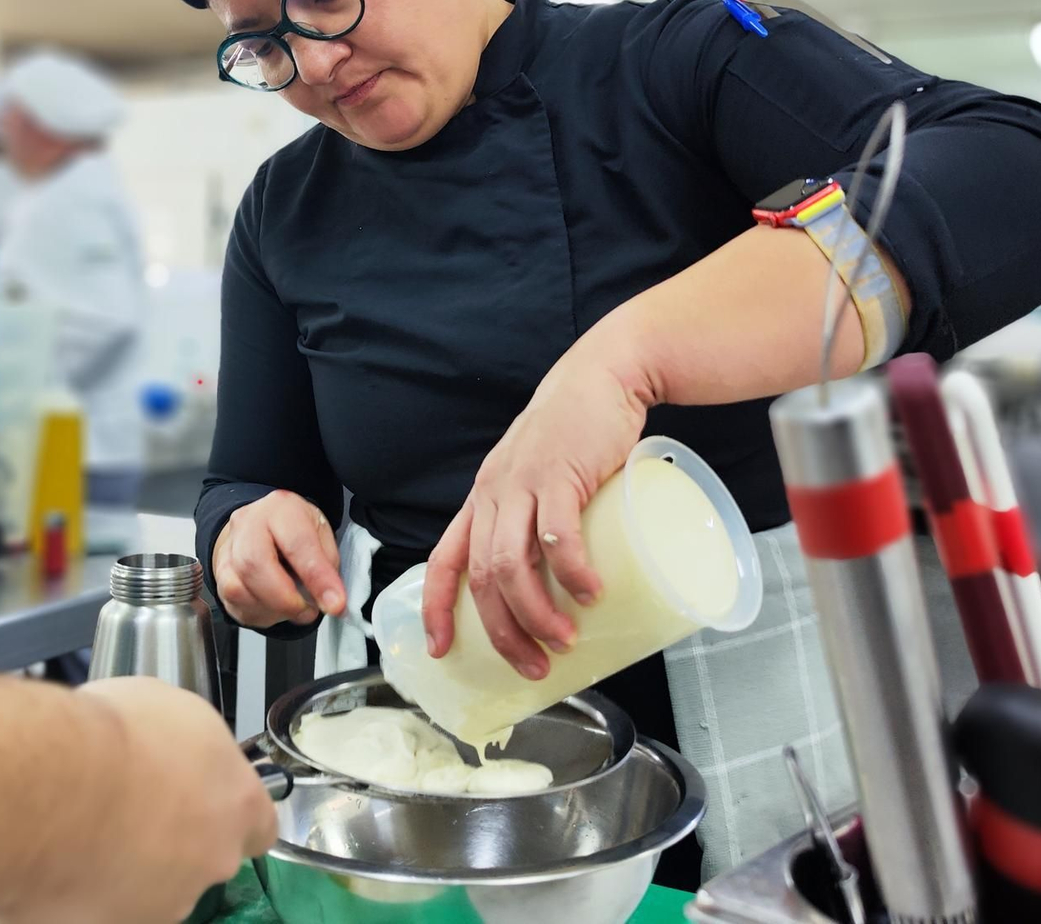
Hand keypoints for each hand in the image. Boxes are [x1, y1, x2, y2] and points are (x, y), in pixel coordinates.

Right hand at [7, 678, 276, 922]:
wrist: (49, 787)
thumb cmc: (112, 736)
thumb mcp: (170, 707)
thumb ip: (189, 744)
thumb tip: (175, 747)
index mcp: (238, 805)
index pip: (259, 826)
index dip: (228, 813)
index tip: (202, 800)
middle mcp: (212, 862)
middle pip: (205, 858)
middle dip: (175, 839)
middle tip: (130, 806)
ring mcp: (164, 903)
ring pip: (156, 888)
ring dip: (130, 864)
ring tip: (86, 830)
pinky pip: (104, 908)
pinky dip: (88, 890)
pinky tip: (61, 857)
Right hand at [213, 490, 342, 629]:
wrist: (262, 525)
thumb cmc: (294, 529)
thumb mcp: (321, 534)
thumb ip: (327, 565)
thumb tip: (331, 599)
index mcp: (280, 508)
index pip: (297, 544)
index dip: (317, 579)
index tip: (335, 603)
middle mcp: (247, 524)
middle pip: (254, 564)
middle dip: (286, 599)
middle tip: (308, 611)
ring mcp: (228, 549)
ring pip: (238, 588)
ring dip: (272, 609)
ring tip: (294, 609)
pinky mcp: (219, 574)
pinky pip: (233, 602)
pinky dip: (258, 613)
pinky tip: (274, 607)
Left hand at [423, 338, 650, 678]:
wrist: (605, 375)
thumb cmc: (578, 433)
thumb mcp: (543, 477)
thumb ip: (544, 519)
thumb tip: (564, 584)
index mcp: (484, 500)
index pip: (443, 559)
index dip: (436, 608)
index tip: (439, 650)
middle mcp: (494, 494)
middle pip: (480, 577)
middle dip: (501, 632)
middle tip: (531, 666)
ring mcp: (524, 483)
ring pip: (511, 564)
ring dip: (535, 613)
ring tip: (563, 639)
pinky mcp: (561, 474)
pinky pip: (557, 534)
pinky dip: (572, 572)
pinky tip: (591, 594)